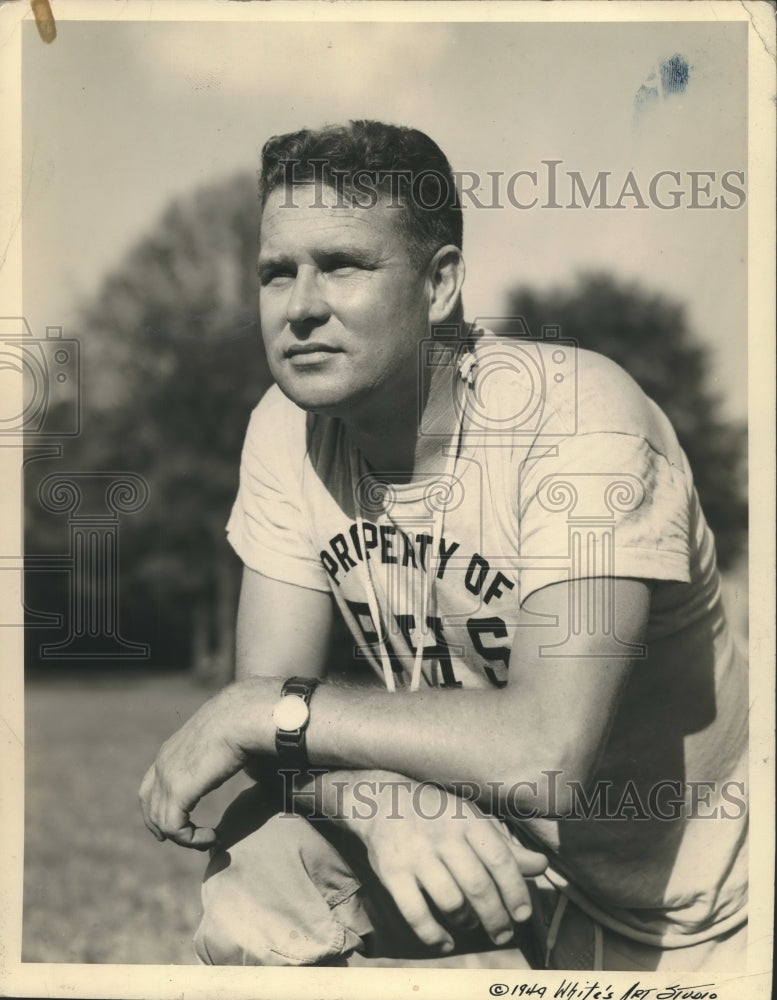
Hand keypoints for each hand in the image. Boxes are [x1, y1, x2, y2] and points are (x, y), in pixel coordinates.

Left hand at [138, 681, 273, 848]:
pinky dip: (191, 839)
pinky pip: (174, 827)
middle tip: (186, 839)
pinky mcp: (177, 791)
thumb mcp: (222, 740)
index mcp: (170, 750)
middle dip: (162, 826)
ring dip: (185, 836)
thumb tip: (240, 760)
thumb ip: (220, 753)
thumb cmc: (240, 722)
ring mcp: (167, 778)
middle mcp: (162, 764)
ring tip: (210, 837)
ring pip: (162, 821)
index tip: (177, 823)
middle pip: (148, 805)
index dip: (158, 807)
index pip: (151, 785)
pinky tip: (212, 836)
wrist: (239, 717)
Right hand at [341, 776, 547, 952]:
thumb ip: (505, 846)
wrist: (382, 800)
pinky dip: (433, 934)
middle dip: (495, 917)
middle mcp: (442, 836)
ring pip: (450, 901)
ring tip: (471, 924)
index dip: (515, 890)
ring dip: (466, 921)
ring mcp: (415, 855)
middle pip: (477, 886)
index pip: (499, 859)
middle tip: (503, 934)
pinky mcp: (392, 873)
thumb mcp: (472, 819)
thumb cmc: (437, 814)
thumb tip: (541, 865)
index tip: (523, 914)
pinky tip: (446, 941)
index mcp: (466, 820)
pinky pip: (415, 913)